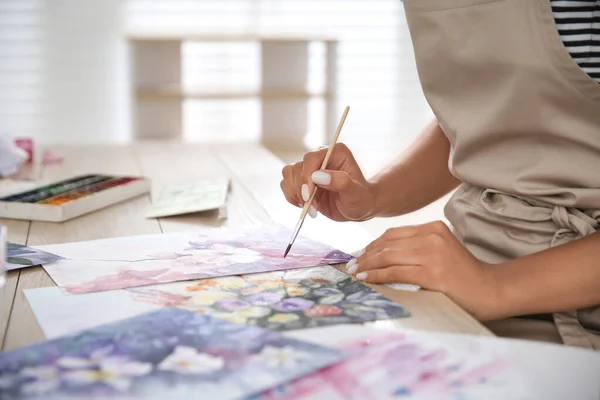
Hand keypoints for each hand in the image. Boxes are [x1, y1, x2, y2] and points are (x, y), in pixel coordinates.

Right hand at [280, 143, 375, 221]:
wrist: (357, 208)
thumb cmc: (360, 199)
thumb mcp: (355, 192)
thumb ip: (340, 182)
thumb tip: (318, 176)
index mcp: (335, 153)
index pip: (311, 158)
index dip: (306, 176)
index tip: (309, 195)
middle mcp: (320, 157)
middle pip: (297, 167)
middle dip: (301, 189)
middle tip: (311, 205)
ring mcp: (310, 169)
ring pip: (288, 174)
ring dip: (295, 193)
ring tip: (309, 206)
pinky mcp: (302, 181)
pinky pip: (286, 184)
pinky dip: (292, 197)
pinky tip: (305, 205)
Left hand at [346, 221, 499, 320]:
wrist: (491, 290)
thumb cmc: (463, 275)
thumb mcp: (440, 251)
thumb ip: (416, 248)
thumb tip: (380, 256)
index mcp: (433, 227)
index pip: (393, 234)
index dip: (372, 245)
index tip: (359, 255)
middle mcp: (431, 236)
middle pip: (387, 244)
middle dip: (365, 256)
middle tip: (350, 266)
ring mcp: (432, 254)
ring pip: (388, 257)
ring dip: (366, 266)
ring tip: (354, 273)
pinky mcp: (431, 273)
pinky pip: (395, 272)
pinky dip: (376, 276)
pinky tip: (365, 279)